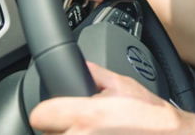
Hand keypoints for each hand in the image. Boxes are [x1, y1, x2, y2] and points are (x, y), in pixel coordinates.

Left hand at [29, 61, 194, 133]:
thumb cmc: (154, 117)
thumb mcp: (126, 85)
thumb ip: (96, 75)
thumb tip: (83, 67)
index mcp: (86, 115)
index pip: (40, 115)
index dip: (49, 112)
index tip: (57, 114)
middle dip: (64, 129)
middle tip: (87, 126)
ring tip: (98, 133)